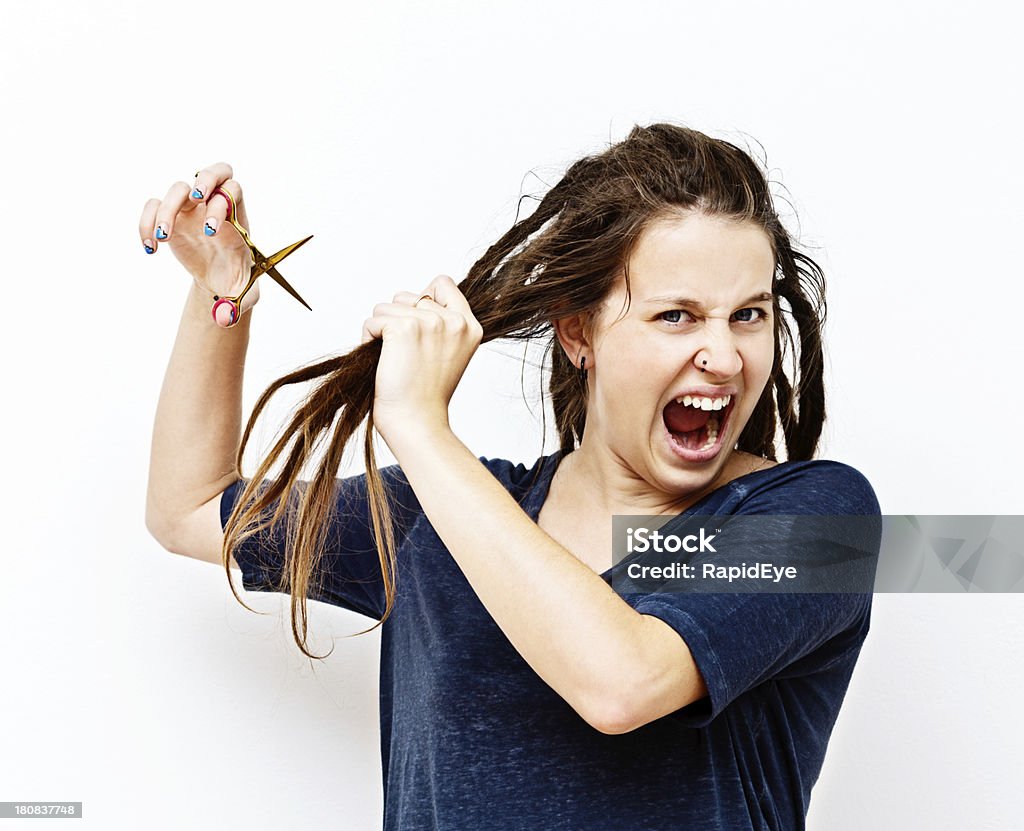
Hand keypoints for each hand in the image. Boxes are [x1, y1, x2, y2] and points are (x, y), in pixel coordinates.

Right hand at [139, 162, 257, 326]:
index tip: (211, 232)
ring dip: (167, 210)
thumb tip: (225, 320)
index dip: (223, 204)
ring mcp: (192, 209)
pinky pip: (154, 206)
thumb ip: (238, 305)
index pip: (234, 193)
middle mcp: (216, 206)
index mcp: (238, 219)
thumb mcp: (244, 294)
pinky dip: (146, 223)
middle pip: (214, 172)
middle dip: (204, 180)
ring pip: (178, 188)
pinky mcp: (172, 218)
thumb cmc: (237, 281)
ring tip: (163, 238)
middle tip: (195, 200)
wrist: (221, 280)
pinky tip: (151, 248)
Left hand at [361, 274, 482, 448]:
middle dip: (397, 319)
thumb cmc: (426, 394)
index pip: (443, 283)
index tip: (419, 329)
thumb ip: (442, 324)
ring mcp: (430, 322)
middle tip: (405, 354)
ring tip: (394, 359)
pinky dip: (369, 338)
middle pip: (408, 295)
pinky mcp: (405, 328)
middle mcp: (454, 321)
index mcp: (470, 326)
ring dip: (381, 330)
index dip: (423, 299)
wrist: (417, 422)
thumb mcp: (449, 354)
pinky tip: (382, 360)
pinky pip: (373, 320)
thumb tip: (416, 297)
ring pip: (386, 306)